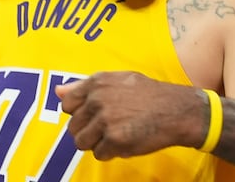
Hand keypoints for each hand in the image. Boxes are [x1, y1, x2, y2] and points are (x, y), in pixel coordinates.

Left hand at [56, 71, 204, 159]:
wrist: (176, 110)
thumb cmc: (149, 94)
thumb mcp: (118, 80)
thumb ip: (86, 86)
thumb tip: (58, 92)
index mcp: (97, 83)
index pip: (68, 104)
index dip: (80, 113)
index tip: (93, 115)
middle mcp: (98, 100)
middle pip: (74, 126)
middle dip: (89, 131)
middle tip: (110, 127)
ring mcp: (105, 120)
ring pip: (82, 142)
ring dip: (97, 143)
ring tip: (116, 135)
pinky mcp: (114, 140)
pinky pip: (99, 154)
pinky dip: (111, 152)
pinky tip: (126, 141)